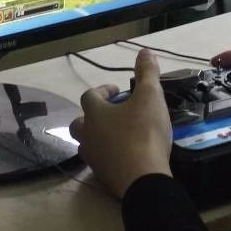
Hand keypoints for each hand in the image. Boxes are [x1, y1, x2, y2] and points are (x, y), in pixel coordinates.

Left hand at [69, 50, 172, 198]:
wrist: (142, 179)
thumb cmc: (144, 132)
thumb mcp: (150, 97)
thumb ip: (147, 73)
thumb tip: (144, 52)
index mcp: (95, 113)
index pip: (90, 96)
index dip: (103, 90)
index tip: (118, 91)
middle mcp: (87, 135)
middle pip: (80, 122)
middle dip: (94, 116)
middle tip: (114, 114)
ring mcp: (93, 158)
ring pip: (87, 144)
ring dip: (99, 137)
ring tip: (119, 135)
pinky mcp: (102, 177)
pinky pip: (100, 161)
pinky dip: (109, 156)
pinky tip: (125, 156)